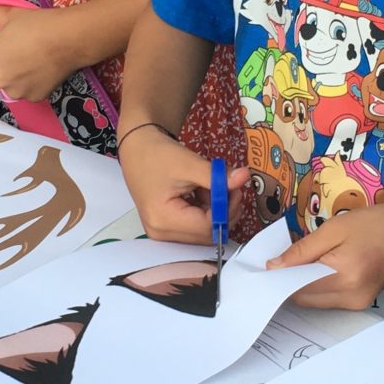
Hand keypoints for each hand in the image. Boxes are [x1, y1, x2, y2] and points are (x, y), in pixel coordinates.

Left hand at [0, 5, 83, 102]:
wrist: (70, 40)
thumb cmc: (38, 24)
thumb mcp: (11, 14)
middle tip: (8, 49)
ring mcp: (13, 90)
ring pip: (3, 82)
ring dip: (8, 74)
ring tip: (26, 61)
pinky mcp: (31, 97)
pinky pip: (22, 89)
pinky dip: (26, 82)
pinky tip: (38, 70)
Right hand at [121, 129, 242, 243]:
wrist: (138, 149)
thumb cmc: (157, 155)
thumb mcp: (189, 164)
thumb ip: (218, 176)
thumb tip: (245, 177)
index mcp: (163, 219)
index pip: (207, 226)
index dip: (227, 208)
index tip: (234, 187)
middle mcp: (161, 232)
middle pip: (207, 233)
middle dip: (224, 211)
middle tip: (229, 186)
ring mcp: (163, 232)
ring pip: (204, 230)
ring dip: (216, 210)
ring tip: (212, 185)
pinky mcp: (168, 227)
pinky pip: (196, 225)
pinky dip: (206, 210)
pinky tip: (202, 192)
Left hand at [271, 200, 383, 309]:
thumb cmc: (376, 224)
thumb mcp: (335, 228)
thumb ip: (302, 250)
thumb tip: (272, 268)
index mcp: (345, 277)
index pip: (296, 287)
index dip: (276, 278)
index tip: (263, 265)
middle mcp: (351, 298)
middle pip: (303, 298)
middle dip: (286, 282)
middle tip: (277, 261)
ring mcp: (357, 304)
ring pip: (313, 301)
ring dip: (300, 284)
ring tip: (298, 262)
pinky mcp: (359, 303)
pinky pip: (326, 299)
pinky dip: (315, 286)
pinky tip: (315, 269)